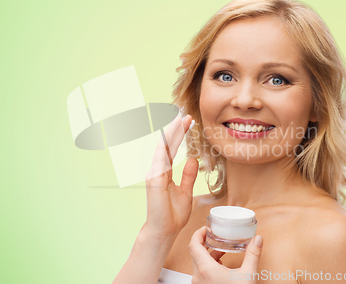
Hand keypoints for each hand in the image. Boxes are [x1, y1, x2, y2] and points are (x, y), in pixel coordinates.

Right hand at [143, 114, 198, 239]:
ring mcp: (154, 174)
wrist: (165, 231)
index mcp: (164, 172)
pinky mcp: (154, 180)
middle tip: (185, 115)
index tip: (188, 121)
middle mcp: (157, 170)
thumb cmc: (172, 215)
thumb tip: (192, 159)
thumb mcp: (185, 191)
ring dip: (171, 134)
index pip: (171, 148)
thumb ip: (188, 175)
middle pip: (166, 144)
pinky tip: (170, 137)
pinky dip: (164, 148)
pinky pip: (159, 160)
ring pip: (162, 148)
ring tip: (179, 120)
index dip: (179, 134)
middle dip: (175, 129)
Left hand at [189, 226, 263, 283]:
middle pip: (194, 252)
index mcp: (206, 269)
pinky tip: (221, 265)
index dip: (198, 233)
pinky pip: (201, 272)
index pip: (193, 245)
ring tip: (220, 249)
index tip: (206, 228)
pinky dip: (208, 264)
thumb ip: (253, 255)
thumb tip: (258, 240)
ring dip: (207, 254)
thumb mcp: (248, 275)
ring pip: (197, 263)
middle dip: (204, 242)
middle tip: (213, 235)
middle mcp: (198, 277)